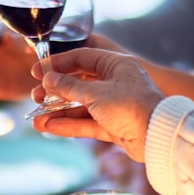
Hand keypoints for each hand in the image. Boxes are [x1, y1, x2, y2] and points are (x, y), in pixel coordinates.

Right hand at [30, 48, 164, 161]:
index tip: (37, 71)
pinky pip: (86, 123)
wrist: (158, 136)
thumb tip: (48, 80)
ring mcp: (113, 105)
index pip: (81, 58)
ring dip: (58, 113)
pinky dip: (69, 125)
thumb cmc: (132, 106)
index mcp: (116, 65)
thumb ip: (69, 87)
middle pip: (78, 83)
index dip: (58, 63)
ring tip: (37, 120)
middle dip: (55, 92)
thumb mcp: (96, 93)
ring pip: (80, 107)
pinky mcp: (113, 126)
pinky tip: (50, 127)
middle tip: (36, 97)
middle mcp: (115, 83)